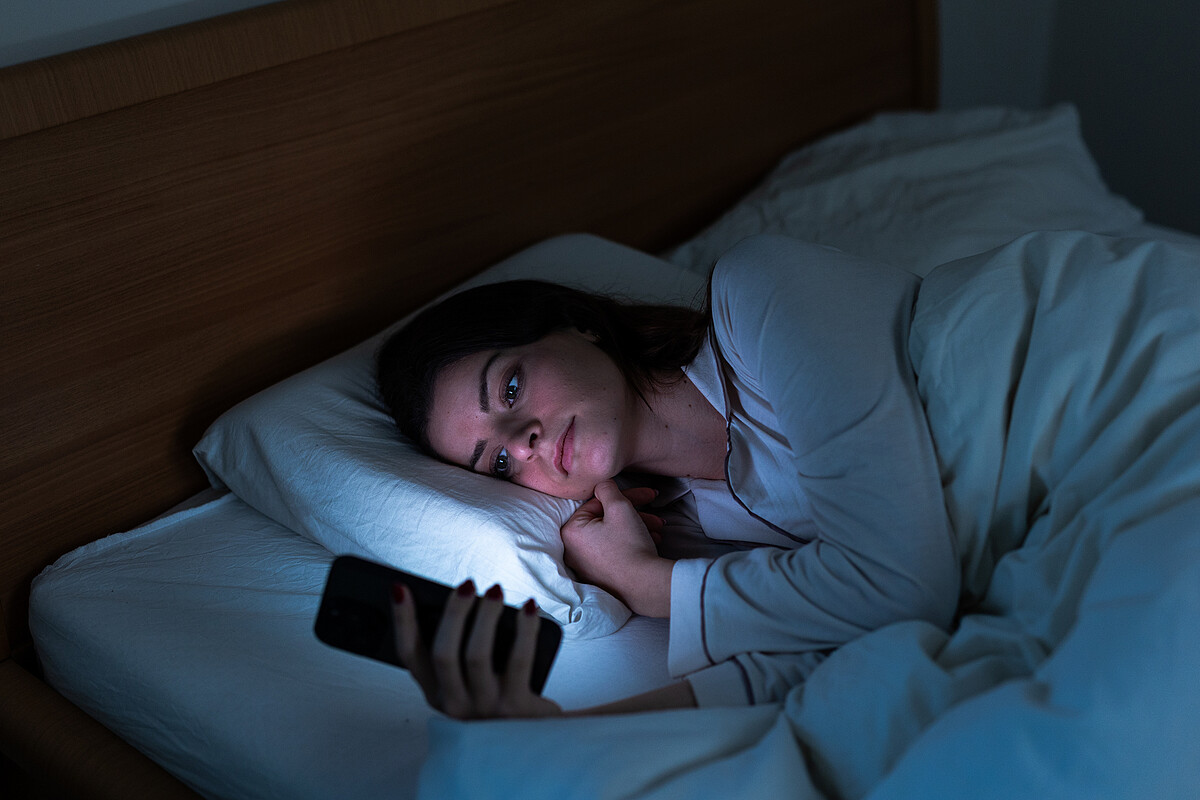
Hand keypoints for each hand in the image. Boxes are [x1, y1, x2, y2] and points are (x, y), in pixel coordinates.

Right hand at [391, 580, 562, 719]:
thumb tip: (459, 600)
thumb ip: (459, 654)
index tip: (400, 589)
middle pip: (443, 653)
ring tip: (495, 591)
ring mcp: (485, 709)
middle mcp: (455, 705)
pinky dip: (524, 629)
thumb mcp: (469, 685)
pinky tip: (529, 608)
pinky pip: (519, 661)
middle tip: (467, 585)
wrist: (535, 740)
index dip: (402, 621)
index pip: (410, 656)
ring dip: (486, 616)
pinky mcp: (516, 708)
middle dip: (453, 613)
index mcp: (437, 694)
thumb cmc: (500, 701)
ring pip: (477, 655)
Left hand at [560, 480, 673, 616]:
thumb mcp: (619, 507)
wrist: (645, 584)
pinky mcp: (600, 575)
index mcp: (571, 531)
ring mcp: (586, 565)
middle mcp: (573, 550)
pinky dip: (631, 542)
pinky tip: (651, 541)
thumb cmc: (629, 545)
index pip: (598, 503)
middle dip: (634, 513)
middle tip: (654, 512)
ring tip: (658, 529)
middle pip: (606, 519)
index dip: (624, 496)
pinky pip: (614, 550)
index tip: (646, 496)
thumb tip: (602, 484)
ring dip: (638, 527)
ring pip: (613, 534)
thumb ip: (607, 489)